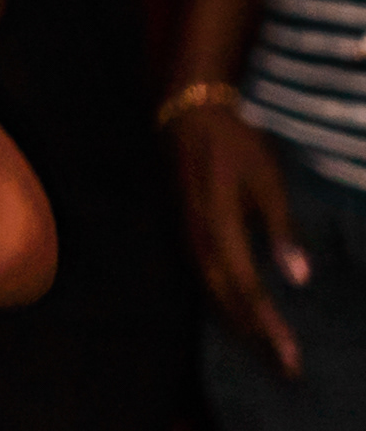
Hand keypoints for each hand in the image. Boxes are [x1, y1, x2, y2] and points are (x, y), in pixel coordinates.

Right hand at [175, 99, 305, 376]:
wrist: (186, 113)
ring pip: (211, 293)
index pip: (246, 288)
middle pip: (224, 299)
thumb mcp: (267, 180)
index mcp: (218, 226)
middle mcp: (197, 238)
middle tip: (285, 369)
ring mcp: (186, 236)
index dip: (268, 325)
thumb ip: (282, 229)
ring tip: (267, 353)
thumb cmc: (234, 143)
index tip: (290, 357)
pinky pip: (204, 280)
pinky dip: (225, 305)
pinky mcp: (185, 233)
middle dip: (255, 336)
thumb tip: (298, 279)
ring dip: (239, 325)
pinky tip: (240, 317)